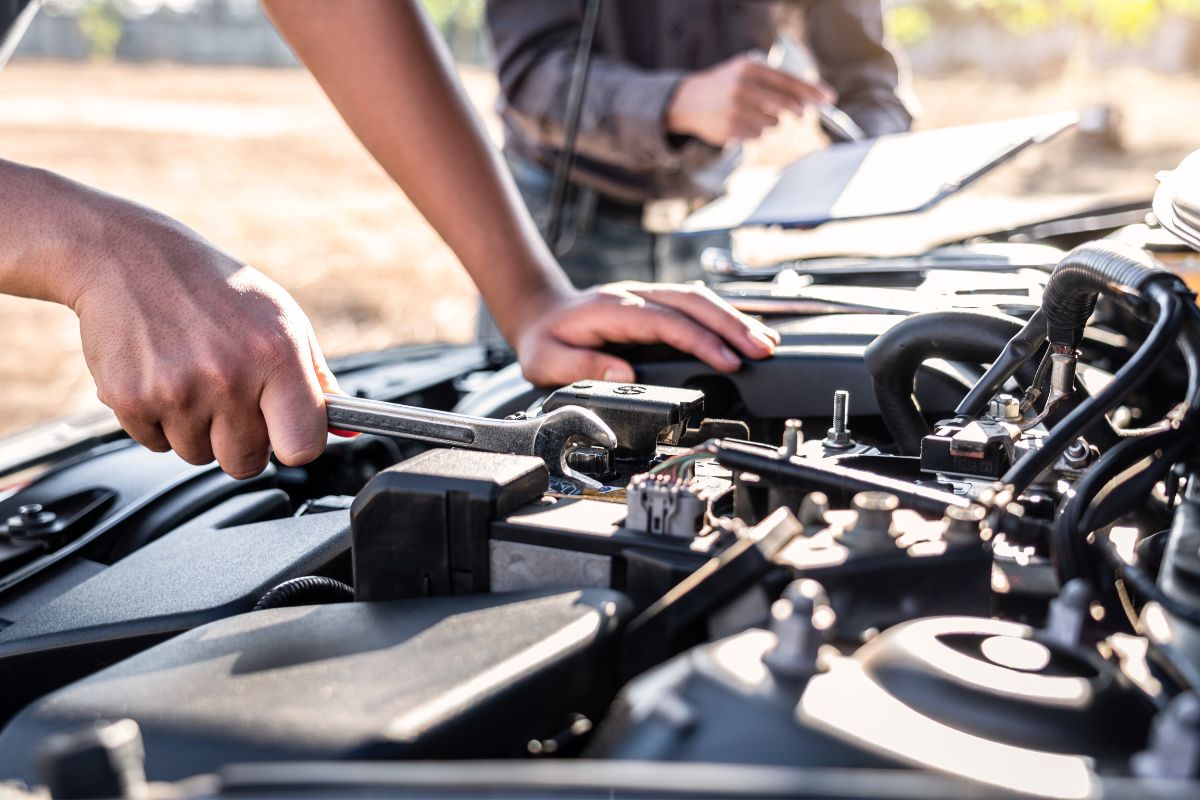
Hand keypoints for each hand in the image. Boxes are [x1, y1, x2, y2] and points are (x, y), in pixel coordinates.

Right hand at [70, 203, 338, 478]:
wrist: (131, 258)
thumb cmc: (217, 291)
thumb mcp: (283, 321)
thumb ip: (316, 380)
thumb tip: (347, 430)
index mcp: (276, 355)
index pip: (302, 447)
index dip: (295, 444)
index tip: (286, 432)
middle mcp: (228, 377)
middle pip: (245, 463)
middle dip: (242, 440)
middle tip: (230, 397)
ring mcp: (177, 391)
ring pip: (198, 455)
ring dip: (197, 430)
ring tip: (193, 378)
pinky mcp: (131, 400)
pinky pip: (156, 445)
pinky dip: (159, 421)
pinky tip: (162, 377)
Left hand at [513, 282, 780, 386]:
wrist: (541, 313)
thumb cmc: (546, 340)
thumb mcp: (547, 360)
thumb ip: (580, 367)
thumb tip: (621, 372)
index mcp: (612, 310)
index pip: (667, 321)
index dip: (700, 340)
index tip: (727, 361)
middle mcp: (636, 296)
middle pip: (693, 302)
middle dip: (732, 325)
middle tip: (763, 350)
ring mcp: (649, 296)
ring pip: (700, 299)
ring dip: (735, 320)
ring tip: (767, 344)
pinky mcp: (657, 303)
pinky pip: (696, 305)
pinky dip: (724, 317)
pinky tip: (747, 332)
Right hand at [666, 53, 835, 146]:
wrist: (687, 100)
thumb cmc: (725, 84)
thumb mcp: (745, 71)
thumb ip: (773, 80)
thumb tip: (808, 99)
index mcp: (749, 68)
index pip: (789, 80)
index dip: (812, 91)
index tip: (829, 99)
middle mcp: (742, 87)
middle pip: (785, 105)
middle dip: (799, 111)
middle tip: (802, 115)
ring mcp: (735, 110)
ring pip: (773, 124)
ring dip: (771, 122)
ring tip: (754, 114)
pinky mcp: (730, 129)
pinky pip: (758, 135)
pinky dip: (755, 132)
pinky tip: (741, 123)